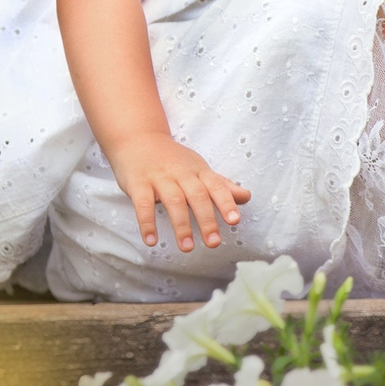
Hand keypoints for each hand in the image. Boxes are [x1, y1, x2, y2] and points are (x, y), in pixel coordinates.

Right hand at [106, 133, 250, 252]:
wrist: (139, 138)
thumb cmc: (174, 160)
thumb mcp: (199, 169)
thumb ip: (221, 185)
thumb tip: (246, 197)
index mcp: (199, 171)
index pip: (216, 186)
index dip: (226, 203)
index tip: (234, 221)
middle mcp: (181, 174)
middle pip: (197, 196)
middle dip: (207, 220)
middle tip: (214, 243)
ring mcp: (159, 178)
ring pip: (173, 201)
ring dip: (181, 225)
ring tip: (187, 247)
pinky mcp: (138, 184)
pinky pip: (143, 205)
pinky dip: (147, 223)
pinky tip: (151, 241)